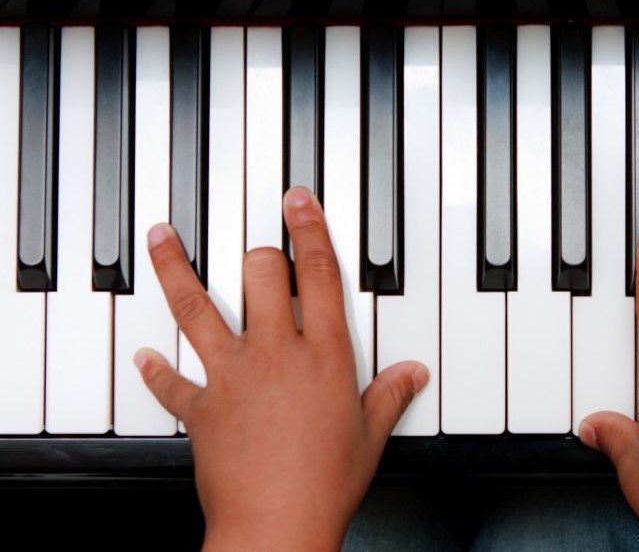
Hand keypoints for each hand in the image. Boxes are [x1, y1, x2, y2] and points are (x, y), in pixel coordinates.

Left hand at [134, 187, 427, 551]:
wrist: (277, 526)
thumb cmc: (326, 484)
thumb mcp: (370, 436)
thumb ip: (390, 396)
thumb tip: (413, 375)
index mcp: (323, 356)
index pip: (318, 275)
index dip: (308, 230)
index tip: (296, 201)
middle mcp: (275, 354)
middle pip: (258, 276)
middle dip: (259, 253)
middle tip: (259, 246)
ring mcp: (232, 377)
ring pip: (197, 309)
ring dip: (175, 270)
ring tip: (161, 238)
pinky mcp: (201, 408)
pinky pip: (171, 383)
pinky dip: (153, 370)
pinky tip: (142, 356)